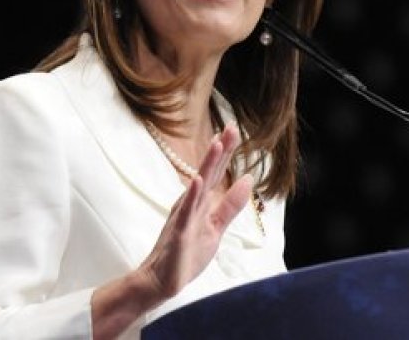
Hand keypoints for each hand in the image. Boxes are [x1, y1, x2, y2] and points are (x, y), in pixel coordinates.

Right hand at [137, 124, 253, 298]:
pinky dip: (191, 196)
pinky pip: (185, 213)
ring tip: (217, 145)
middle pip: (207, 172)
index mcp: (200, 202)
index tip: (234, 129)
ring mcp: (183, 217)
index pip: (215, 172)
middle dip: (219, 150)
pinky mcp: (179, 233)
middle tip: (230, 127)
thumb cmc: (187, 253)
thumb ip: (231, 204)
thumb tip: (247, 179)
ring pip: (197, 187)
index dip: (225, 152)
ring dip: (207, 165)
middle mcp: (190, 204)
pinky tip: (196, 181)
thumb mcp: (216, 227)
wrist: (162, 281)